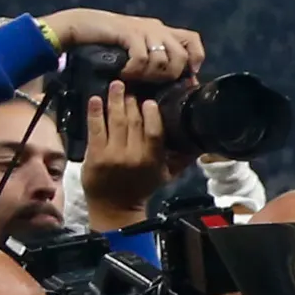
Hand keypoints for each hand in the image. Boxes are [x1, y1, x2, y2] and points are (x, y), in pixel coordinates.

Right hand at [39, 9, 202, 80]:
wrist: (82, 25)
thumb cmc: (108, 42)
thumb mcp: (137, 48)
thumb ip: (155, 59)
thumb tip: (174, 81)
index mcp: (162, 31)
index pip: (193, 40)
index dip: (195, 59)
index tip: (184, 76)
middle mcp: (157, 28)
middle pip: (181, 56)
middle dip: (169, 75)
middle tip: (150, 81)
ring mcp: (144, 29)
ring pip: (162, 60)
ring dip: (148, 75)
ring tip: (133, 77)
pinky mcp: (129, 32)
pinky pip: (141, 58)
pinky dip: (134, 71)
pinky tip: (124, 73)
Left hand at [80, 85, 175, 219]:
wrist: (115, 208)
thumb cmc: (142, 189)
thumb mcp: (166, 176)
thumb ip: (181, 159)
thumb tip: (200, 144)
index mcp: (152, 159)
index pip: (154, 131)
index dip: (152, 113)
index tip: (149, 100)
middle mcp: (133, 155)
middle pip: (133, 121)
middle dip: (130, 102)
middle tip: (129, 88)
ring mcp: (112, 154)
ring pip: (115, 121)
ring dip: (114, 100)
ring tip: (115, 86)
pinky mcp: (94, 155)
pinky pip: (95, 129)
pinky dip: (95, 112)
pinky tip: (95, 99)